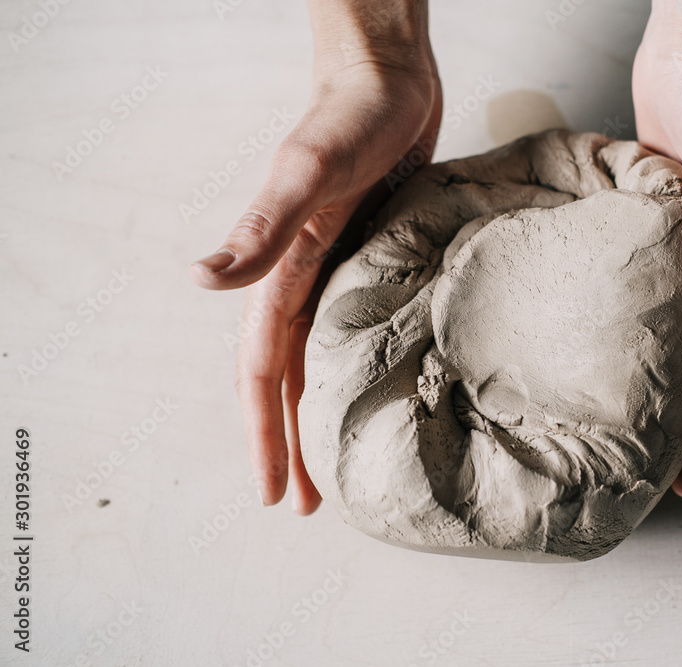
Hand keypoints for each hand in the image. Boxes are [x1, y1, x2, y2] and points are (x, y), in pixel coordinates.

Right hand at [189, 1, 440, 512]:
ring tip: (341, 463)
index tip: (276, 494)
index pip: (265, 374)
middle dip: (293, 443)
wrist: (389, 77)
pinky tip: (381, 387)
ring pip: (323, 360)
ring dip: (324, 413)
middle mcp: (309, 281)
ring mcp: (341, 271)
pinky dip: (360, 367)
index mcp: (287, 274)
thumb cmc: (351, 117)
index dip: (268, 436)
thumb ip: (261, 229)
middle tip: (306, 504)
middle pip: (290, 379)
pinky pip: (358, 328)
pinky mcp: (375, 257)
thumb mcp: (307, 173)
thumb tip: (199, 282)